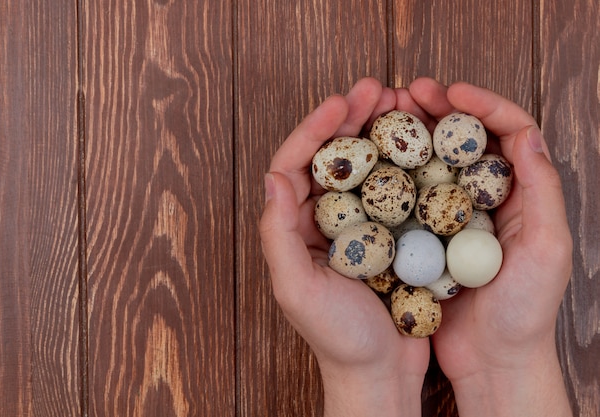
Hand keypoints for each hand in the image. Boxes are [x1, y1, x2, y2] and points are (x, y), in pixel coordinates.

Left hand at [259, 78, 429, 416]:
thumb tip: (272, 176)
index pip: (294, 163)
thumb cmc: (337, 338)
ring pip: (364, 167)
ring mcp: (355, 225)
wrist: (380, 373)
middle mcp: (320, 221)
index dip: (314, 128)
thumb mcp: (297, 289)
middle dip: (350, 119)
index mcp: (292, 228)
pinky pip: (394, 190)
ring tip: (402, 105)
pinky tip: (424, 146)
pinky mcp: (386, 235)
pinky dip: (406, 164)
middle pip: (331, 156)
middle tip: (377, 89)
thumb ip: (276, 233)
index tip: (341, 102)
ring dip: (380, 133)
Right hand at [407, 78, 572, 415]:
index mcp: (522, 195)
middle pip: (465, 140)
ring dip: (413, 136)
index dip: (481, 104)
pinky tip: (375, 165)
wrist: (492, 361)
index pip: (509, 132)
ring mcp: (454, 217)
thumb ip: (543, 192)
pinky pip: (410, 197)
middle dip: (439, 110)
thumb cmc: (526, 313)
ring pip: (433, 163)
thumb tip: (528, 134)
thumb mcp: (548, 251)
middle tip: (409, 92)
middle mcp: (487, 199)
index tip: (450, 92)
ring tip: (387, 117)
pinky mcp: (428, 236)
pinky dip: (395, 176)